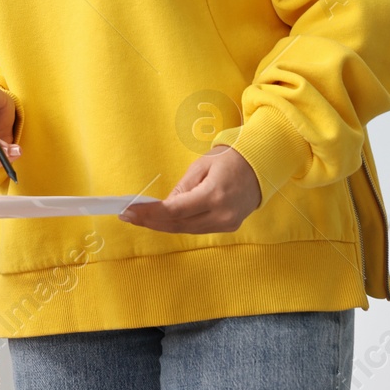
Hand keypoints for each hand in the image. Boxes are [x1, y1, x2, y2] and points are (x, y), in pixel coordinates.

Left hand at [120, 145, 261, 233]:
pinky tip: (160, 219)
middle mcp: (222, 214)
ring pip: (186, 229)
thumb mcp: (201, 166)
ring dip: (161, 225)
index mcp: (214, 195)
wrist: (262, 167)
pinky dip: (177, 224)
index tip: (128, 211)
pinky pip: (197, 228)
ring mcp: (227, 224)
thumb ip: (181, 188)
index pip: (174, 210)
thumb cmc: (230, 160)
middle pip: (178, 224)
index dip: (149, 213)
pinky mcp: (229, 227)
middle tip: (126, 215)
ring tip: (138, 218)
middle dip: (150, 221)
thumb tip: (163, 205)